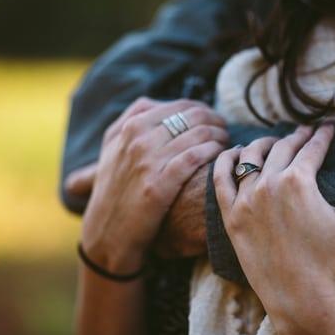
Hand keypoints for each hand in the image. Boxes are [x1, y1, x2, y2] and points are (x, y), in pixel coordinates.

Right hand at [81, 97, 227, 272]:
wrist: (107, 231)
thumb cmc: (115, 189)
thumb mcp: (112, 148)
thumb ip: (131, 120)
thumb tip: (157, 103)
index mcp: (130, 125)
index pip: (181, 106)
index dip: (204, 111)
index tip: (214, 121)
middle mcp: (137, 139)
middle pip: (193, 116)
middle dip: (216, 121)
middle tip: (225, 131)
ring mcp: (147, 161)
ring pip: (199, 134)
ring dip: (220, 137)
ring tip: (226, 145)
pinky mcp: (158, 185)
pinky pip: (195, 157)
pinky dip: (213, 153)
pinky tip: (220, 156)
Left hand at [213, 125, 334, 310]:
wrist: (300, 299)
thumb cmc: (334, 264)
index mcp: (300, 181)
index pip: (312, 148)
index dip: (323, 136)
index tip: (328, 129)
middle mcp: (268, 184)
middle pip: (282, 148)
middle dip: (297, 136)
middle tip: (306, 132)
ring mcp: (245, 199)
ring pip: (251, 156)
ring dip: (265, 143)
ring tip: (274, 142)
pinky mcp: (231, 216)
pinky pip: (221, 178)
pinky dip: (226, 160)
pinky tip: (235, 153)